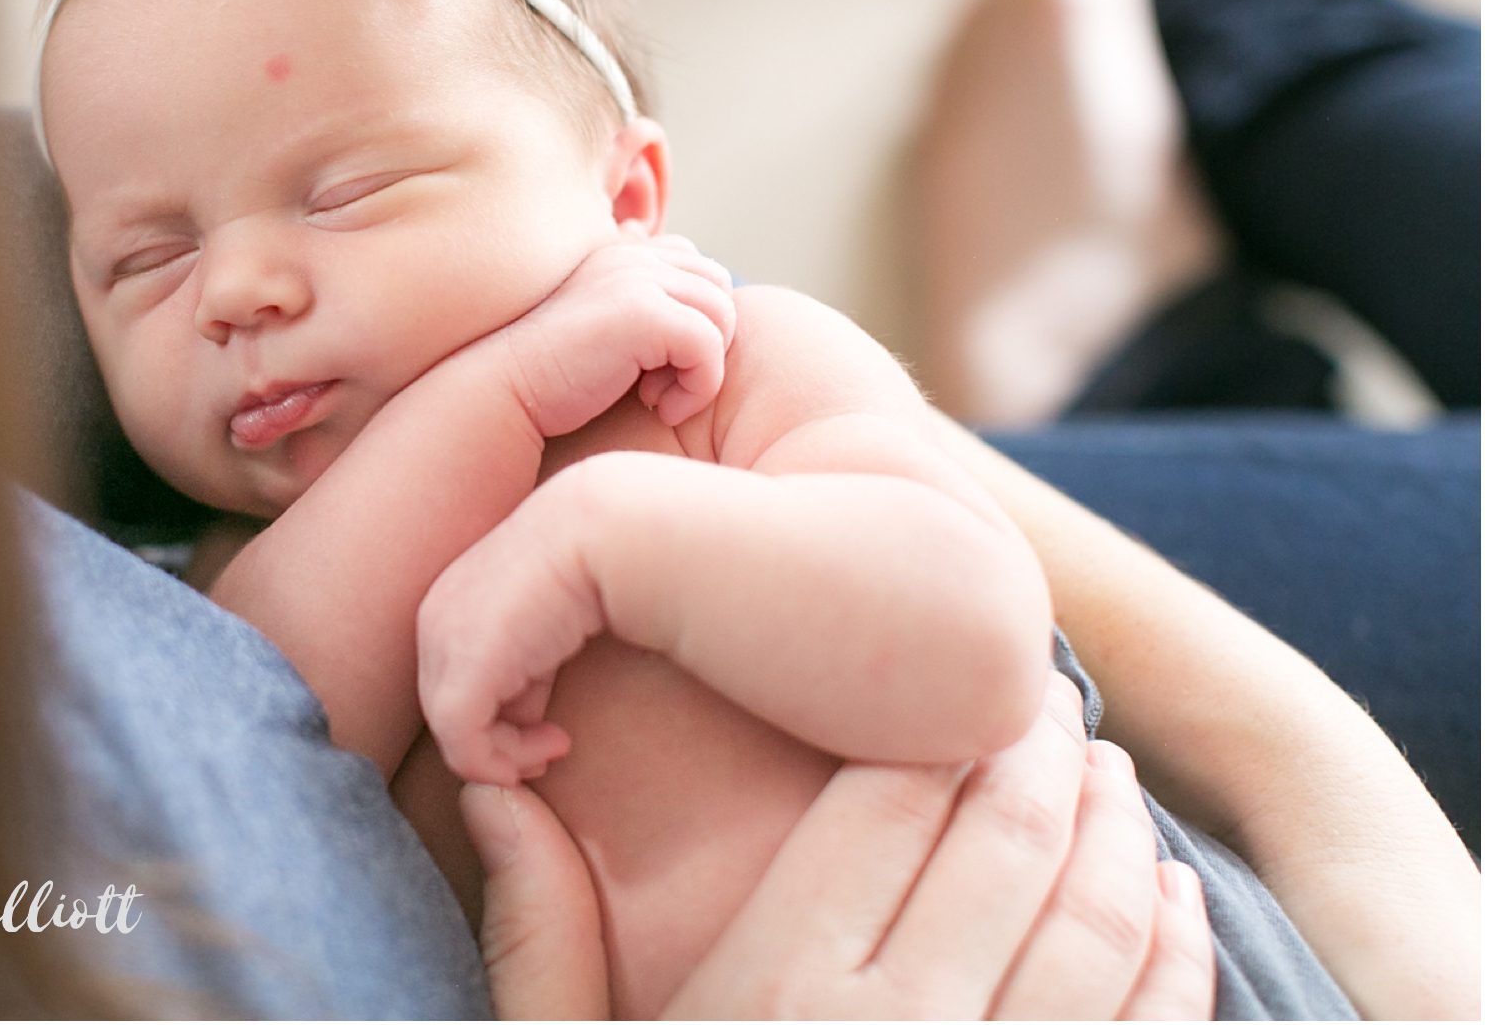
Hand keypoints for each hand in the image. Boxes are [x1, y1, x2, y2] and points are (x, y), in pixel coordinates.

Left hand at [416, 462, 606, 784]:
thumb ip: (527, 669)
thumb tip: (528, 717)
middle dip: (497, 742)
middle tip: (547, 754)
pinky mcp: (464, 672)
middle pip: (449, 707)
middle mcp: (436, 621)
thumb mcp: (543, 625)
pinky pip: (465, 745)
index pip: (454, 677)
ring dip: (507, 755)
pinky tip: (553, 747)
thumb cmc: (586, 566)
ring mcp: (444, 644)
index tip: (543, 733)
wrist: (599, 533)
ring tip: (555, 748)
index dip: (493, 717)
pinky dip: (501, 763)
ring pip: (454, 732)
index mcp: (450, 602)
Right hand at [467, 673, 1214, 1019]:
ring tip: (1110, 773)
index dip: (939, 721)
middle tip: (1051, 696)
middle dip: (1041, 749)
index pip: (883, 802)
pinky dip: (1176, 947)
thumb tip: (491, 787)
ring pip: (1096, 921)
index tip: (967, 674)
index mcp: (773, 992)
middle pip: (1003, 840)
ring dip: (1117, 829)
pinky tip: (1169, 893)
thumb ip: (538, 935)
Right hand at [484, 232, 735, 437]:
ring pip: (723, 315)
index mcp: (622, 253)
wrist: (503, 395)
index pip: (700, 269)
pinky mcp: (642, 312)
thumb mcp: (604, 333)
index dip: (695, 320)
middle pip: (720, 288)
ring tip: (659, 396)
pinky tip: (660, 409)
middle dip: (707, 341)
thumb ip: (640, 309)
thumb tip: (681, 312)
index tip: (658, 365)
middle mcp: (631, 255)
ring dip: (703, 367)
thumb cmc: (553, 379)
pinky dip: (697, 388)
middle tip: (663, 384)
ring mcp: (636, 278)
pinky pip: (709, 346)